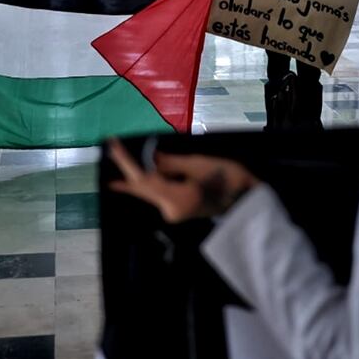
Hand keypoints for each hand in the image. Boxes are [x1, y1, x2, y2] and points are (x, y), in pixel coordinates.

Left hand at [107, 138, 258, 222]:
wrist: (247, 200)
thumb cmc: (228, 179)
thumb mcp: (199, 164)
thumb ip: (171, 163)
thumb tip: (150, 157)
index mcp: (175, 199)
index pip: (143, 179)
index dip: (126, 161)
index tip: (113, 145)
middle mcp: (170, 210)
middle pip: (142, 188)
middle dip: (126, 171)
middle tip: (111, 150)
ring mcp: (174, 213)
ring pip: (149, 191)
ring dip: (137, 176)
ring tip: (120, 160)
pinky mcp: (179, 210)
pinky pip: (158, 193)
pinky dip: (149, 182)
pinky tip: (137, 176)